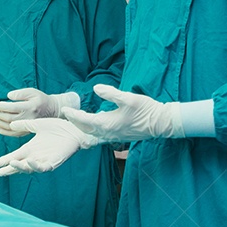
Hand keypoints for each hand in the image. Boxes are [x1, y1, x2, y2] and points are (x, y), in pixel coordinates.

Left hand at [0, 89, 80, 136]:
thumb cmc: (40, 99)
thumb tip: (8, 96)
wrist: (51, 111)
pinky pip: (11, 134)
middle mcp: (28, 118)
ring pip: (8, 126)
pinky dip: (1, 130)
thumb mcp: (33, 92)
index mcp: (29, 107)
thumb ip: (21, 93)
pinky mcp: (25, 132)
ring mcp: (26, 126)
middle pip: (7, 117)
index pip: (11, 108)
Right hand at [0, 118, 96, 176]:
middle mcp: (36, 155)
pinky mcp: (54, 161)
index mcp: (30, 148)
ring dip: (20, 167)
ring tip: (11, 164)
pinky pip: (43, 167)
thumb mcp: (37, 125)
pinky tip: (29, 162)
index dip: (3, 160)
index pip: (14, 156)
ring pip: (29, 168)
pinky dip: (36, 166)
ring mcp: (44, 160)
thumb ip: (25, 125)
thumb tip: (11, 124)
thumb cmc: (58, 127)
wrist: (74, 128)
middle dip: (9, 169)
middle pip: (19, 165)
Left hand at [62, 84, 182, 141]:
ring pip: (92, 134)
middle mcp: (108, 133)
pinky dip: (92, 131)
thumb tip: (96, 88)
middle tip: (66, 115)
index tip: (64, 109)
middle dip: (74, 123)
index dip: (73, 114)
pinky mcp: (119, 137)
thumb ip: (111, 93)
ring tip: (76, 121)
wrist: (161, 123)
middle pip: (85, 130)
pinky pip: (100, 136)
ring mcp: (113, 137)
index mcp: (107, 124)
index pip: (84, 120)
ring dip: (83, 128)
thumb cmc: (146, 109)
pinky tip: (93, 126)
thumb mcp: (128, 98)